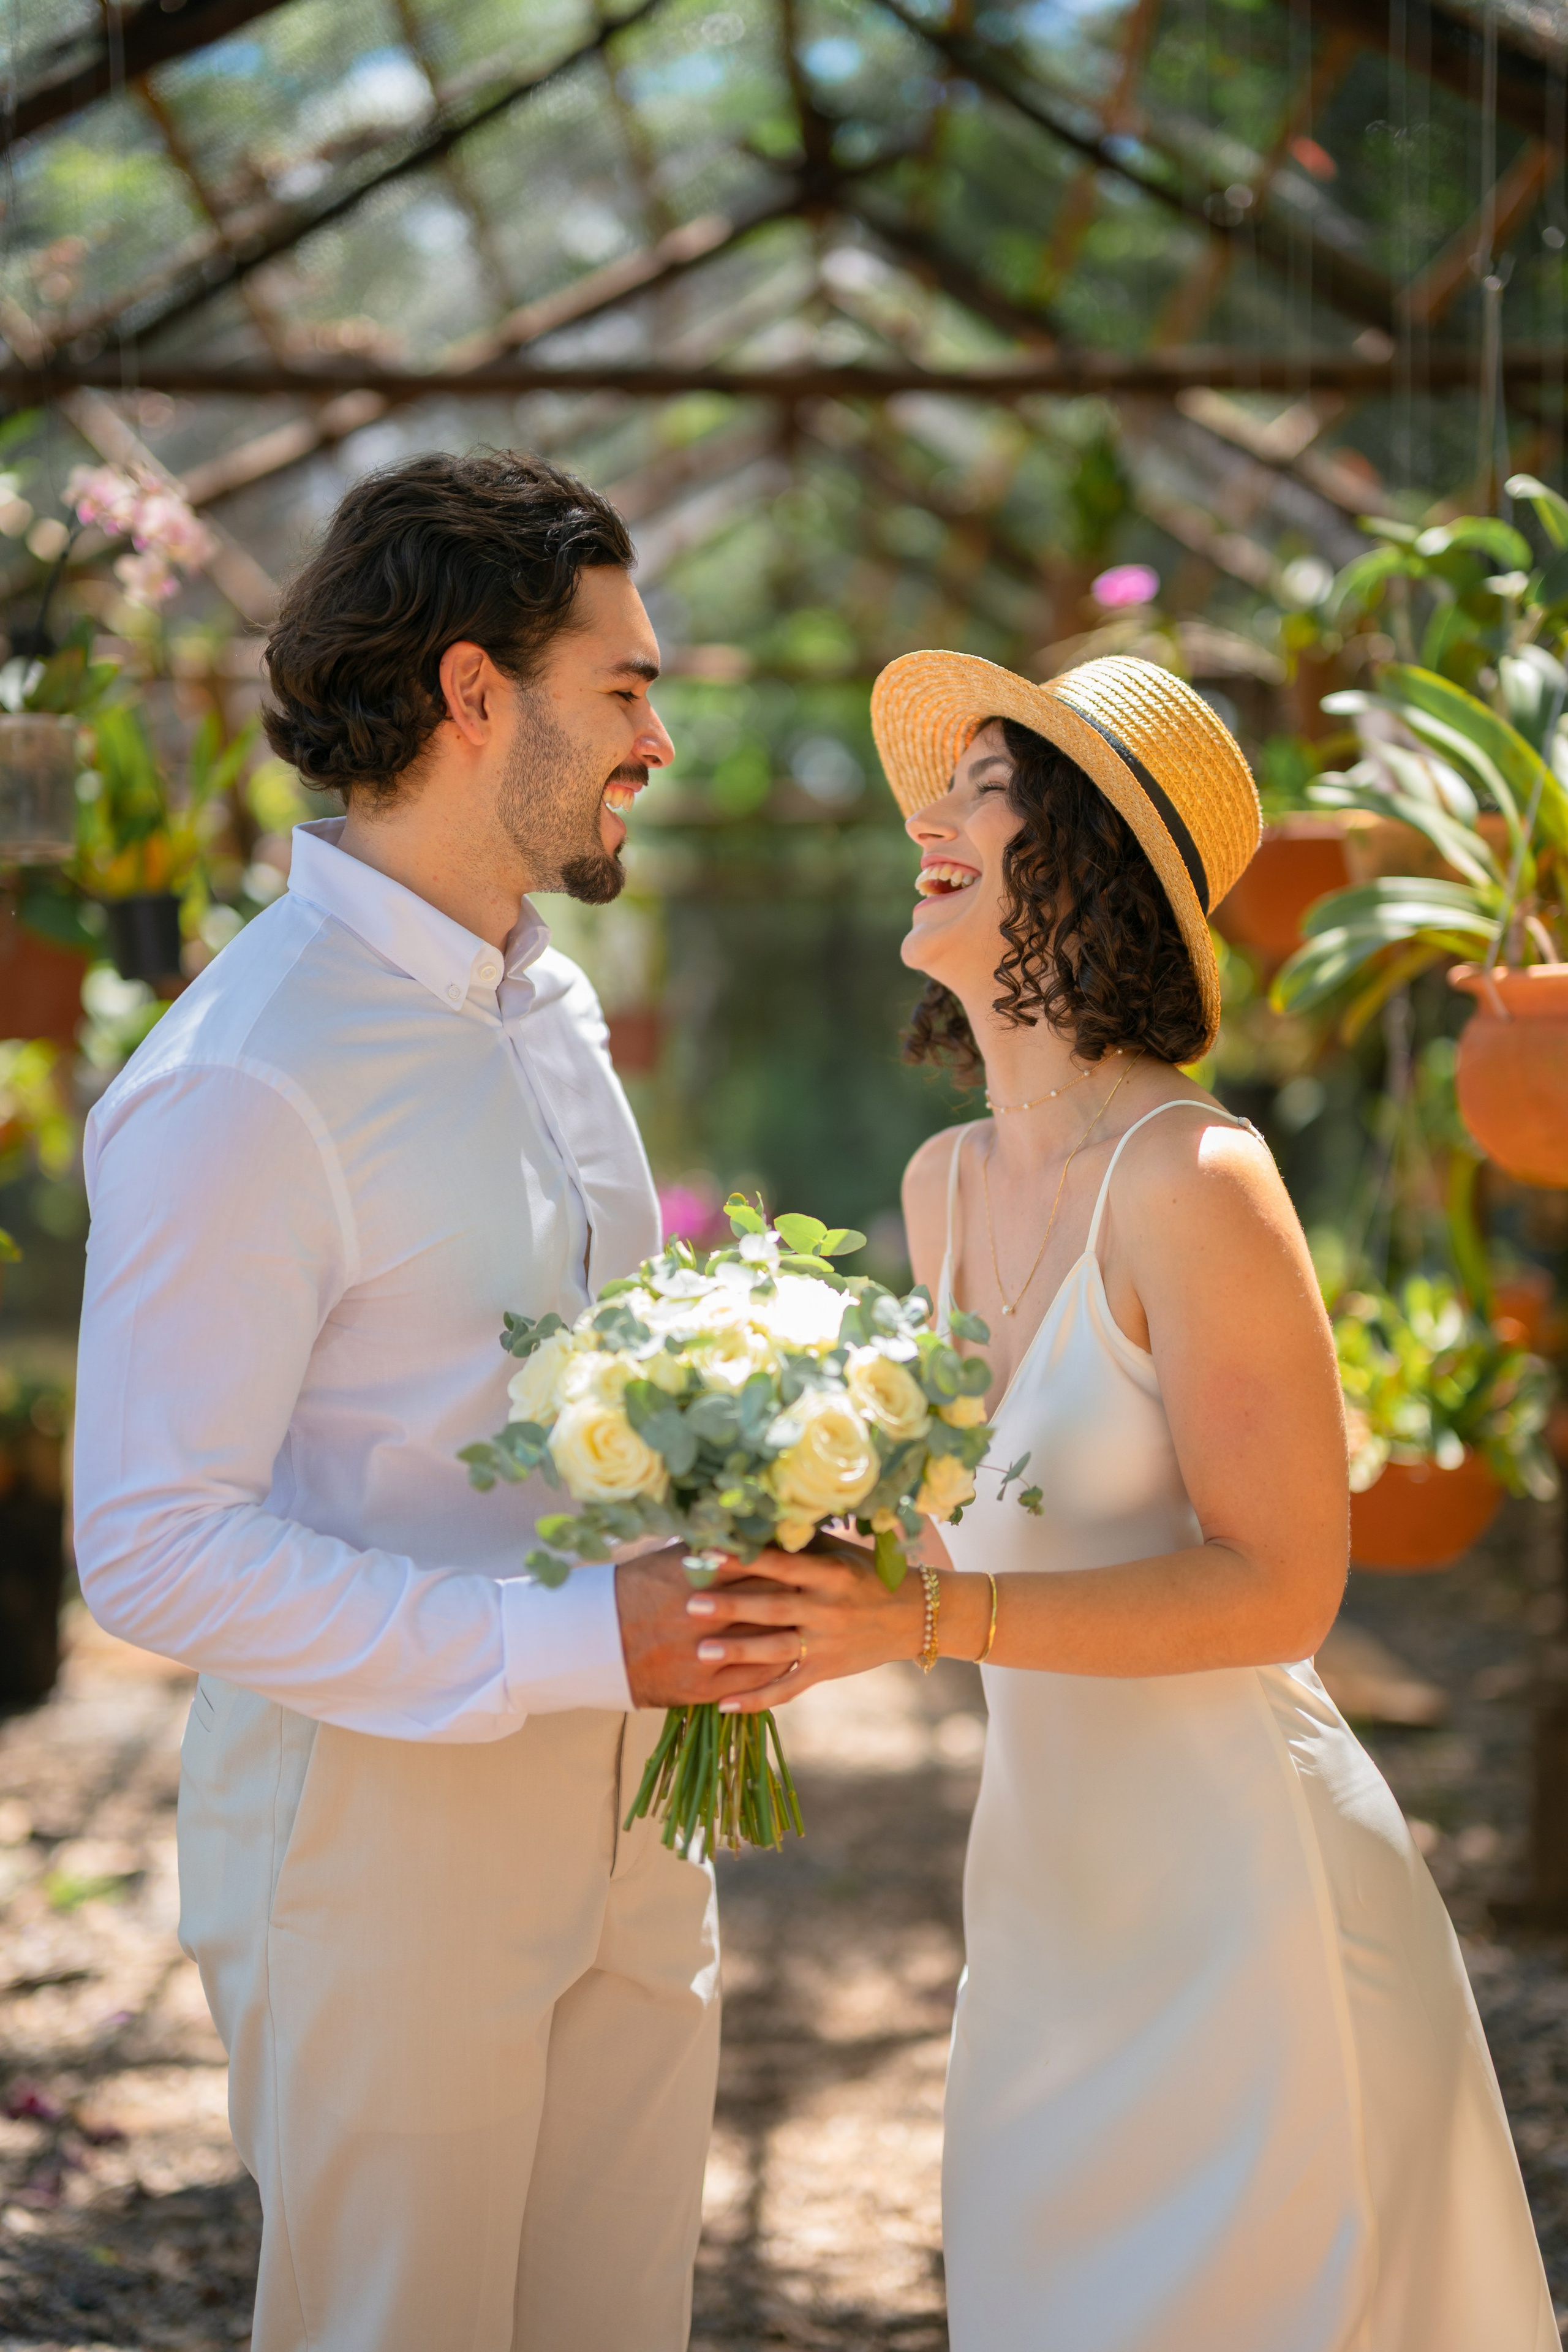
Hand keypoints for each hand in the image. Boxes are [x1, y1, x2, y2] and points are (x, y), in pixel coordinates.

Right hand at [616, 1546, 802, 1709]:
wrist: (593, 1641)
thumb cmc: (633, 1590)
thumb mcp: (669, 1559)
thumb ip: (709, 1548)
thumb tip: (746, 1529)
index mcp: (698, 1577)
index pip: (758, 1566)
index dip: (786, 1562)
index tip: (806, 1556)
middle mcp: (704, 1616)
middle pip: (768, 1603)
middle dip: (796, 1597)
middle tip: (819, 1589)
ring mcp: (703, 1655)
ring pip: (765, 1644)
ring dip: (792, 1634)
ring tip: (812, 1623)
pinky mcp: (700, 1688)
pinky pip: (751, 1680)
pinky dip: (774, 1667)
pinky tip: (790, 1656)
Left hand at [683, 1542, 928, 1712]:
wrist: (915, 1615)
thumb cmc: (867, 1575)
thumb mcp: (839, 1553)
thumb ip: (798, 1543)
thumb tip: (750, 1523)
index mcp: (828, 1573)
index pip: (780, 1563)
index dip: (744, 1558)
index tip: (707, 1552)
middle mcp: (827, 1608)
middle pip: (774, 1607)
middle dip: (732, 1606)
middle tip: (691, 1604)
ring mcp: (827, 1642)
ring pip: (777, 1649)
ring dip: (739, 1651)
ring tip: (701, 1651)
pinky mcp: (826, 1670)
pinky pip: (788, 1688)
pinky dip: (758, 1698)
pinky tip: (725, 1704)